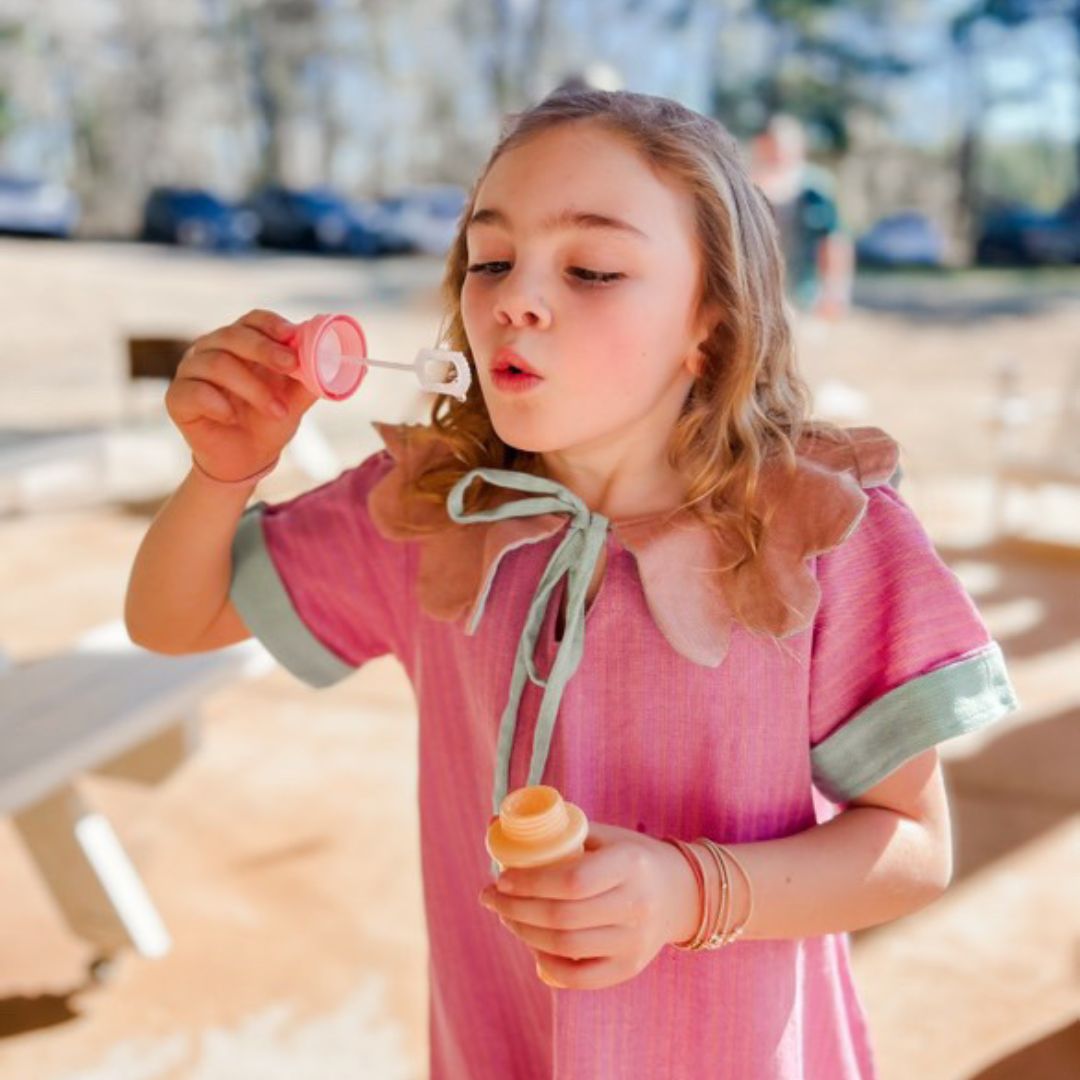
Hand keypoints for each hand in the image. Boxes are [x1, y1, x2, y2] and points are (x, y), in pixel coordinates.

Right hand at [166, 308, 319, 482]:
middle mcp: (212, 349)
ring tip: (279, 412)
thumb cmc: (267, 422)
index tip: (293, 337)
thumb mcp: (295, 401)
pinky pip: (193, 391)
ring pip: (217, 363)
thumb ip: (310, 381)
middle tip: (291, 366)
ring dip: (253, 388)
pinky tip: (232, 417)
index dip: (273, 325)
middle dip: (266, 350)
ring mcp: (191, 371)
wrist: (246, 460)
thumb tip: (334, 363)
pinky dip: (216, 403)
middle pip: (234, 336)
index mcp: (241, 343)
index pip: (253, 320)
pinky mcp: (177, 398)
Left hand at [477, 821, 689, 990]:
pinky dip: (546, 963)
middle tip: (490, 897)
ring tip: (505, 915)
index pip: (572, 880)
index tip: (501, 877)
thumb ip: (557, 830)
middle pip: (562, 917)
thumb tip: (496, 824)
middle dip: (515, 908)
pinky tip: (531, 943)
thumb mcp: (603, 835)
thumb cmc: (629, 857)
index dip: (530, 883)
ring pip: (565, 947)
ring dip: (524, 932)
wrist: (679, 893)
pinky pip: (577, 977)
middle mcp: (636, 906)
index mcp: (630, 865)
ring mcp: (634, 943)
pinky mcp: (628, 969)